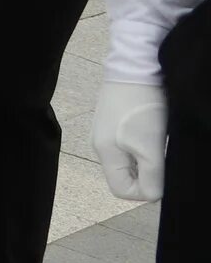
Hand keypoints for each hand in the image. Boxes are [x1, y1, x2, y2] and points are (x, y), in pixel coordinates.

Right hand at [92, 79, 169, 201]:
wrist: (135, 67)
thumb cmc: (141, 108)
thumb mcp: (150, 146)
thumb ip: (152, 175)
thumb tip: (153, 195)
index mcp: (105, 154)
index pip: (121, 190)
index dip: (144, 191)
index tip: (162, 176)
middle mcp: (99, 145)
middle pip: (123, 175)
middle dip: (146, 173)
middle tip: (163, 158)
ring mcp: (104, 131)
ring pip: (127, 159)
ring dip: (145, 158)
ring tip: (158, 141)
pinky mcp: (111, 119)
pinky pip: (126, 143)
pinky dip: (141, 144)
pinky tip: (151, 129)